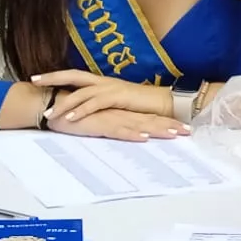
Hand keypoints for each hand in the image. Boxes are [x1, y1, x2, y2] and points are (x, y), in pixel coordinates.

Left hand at [31, 70, 175, 127]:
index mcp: (101, 81)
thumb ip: (100, 103)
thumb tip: (84, 108)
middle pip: (72, 75)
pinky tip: (69, 118)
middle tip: (33, 81)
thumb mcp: (116, 103)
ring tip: (48, 114)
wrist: (163, 103)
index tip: (37, 77)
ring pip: (81, 92)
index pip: (74, 74)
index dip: (55, 75)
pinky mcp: (118, 97)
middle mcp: (103, 81)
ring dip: (63, 103)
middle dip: (52, 78)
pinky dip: (81, 111)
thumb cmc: (141, 105)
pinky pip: (94, 104)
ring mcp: (110, 88)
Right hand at [47, 107, 189, 142]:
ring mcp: (109, 116)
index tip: (184, 127)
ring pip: (137, 124)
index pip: (147, 117)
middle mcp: (118, 112)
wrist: (51, 104)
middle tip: (188, 131)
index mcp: (119, 111)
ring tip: (174, 134)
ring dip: (156, 129)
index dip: (166, 121)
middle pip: (148, 119)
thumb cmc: (72, 112)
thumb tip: (126, 131)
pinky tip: (144, 136)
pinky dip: (131, 133)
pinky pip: (117, 129)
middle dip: (169, 125)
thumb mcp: (97, 119)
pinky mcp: (97, 122)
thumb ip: (111, 123)